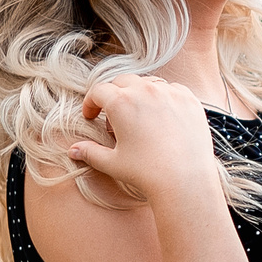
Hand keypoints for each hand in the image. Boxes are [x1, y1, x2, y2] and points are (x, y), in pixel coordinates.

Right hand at [68, 75, 216, 203]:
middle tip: (113, 115)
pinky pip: (172, 89)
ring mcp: (169, 92)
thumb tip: (73, 150)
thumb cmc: (146, 172)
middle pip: (122, 81)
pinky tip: (161, 115)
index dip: (91, 103)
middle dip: (113, 94)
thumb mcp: (112, 163)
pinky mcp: (189, 99)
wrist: (185, 179)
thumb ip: (90, 153)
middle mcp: (145, 90)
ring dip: (139, 93)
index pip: (99, 91)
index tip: (91, 116)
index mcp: (121, 102)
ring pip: (148, 82)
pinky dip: (163, 97)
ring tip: (138, 115)